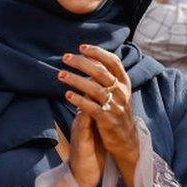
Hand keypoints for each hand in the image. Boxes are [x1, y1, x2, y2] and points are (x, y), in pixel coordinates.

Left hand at [61, 45, 140, 186]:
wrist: (126, 139)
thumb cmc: (116, 110)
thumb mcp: (116, 92)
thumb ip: (105, 76)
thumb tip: (88, 57)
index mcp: (124, 83)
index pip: (113, 62)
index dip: (98, 53)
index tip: (82, 47)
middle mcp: (121, 92)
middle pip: (101, 73)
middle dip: (82, 63)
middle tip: (65, 57)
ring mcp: (116, 106)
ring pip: (94, 89)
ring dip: (76, 80)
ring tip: (60, 74)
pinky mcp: (108, 120)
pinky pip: (92, 108)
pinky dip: (79, 100)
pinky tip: (68, 95)